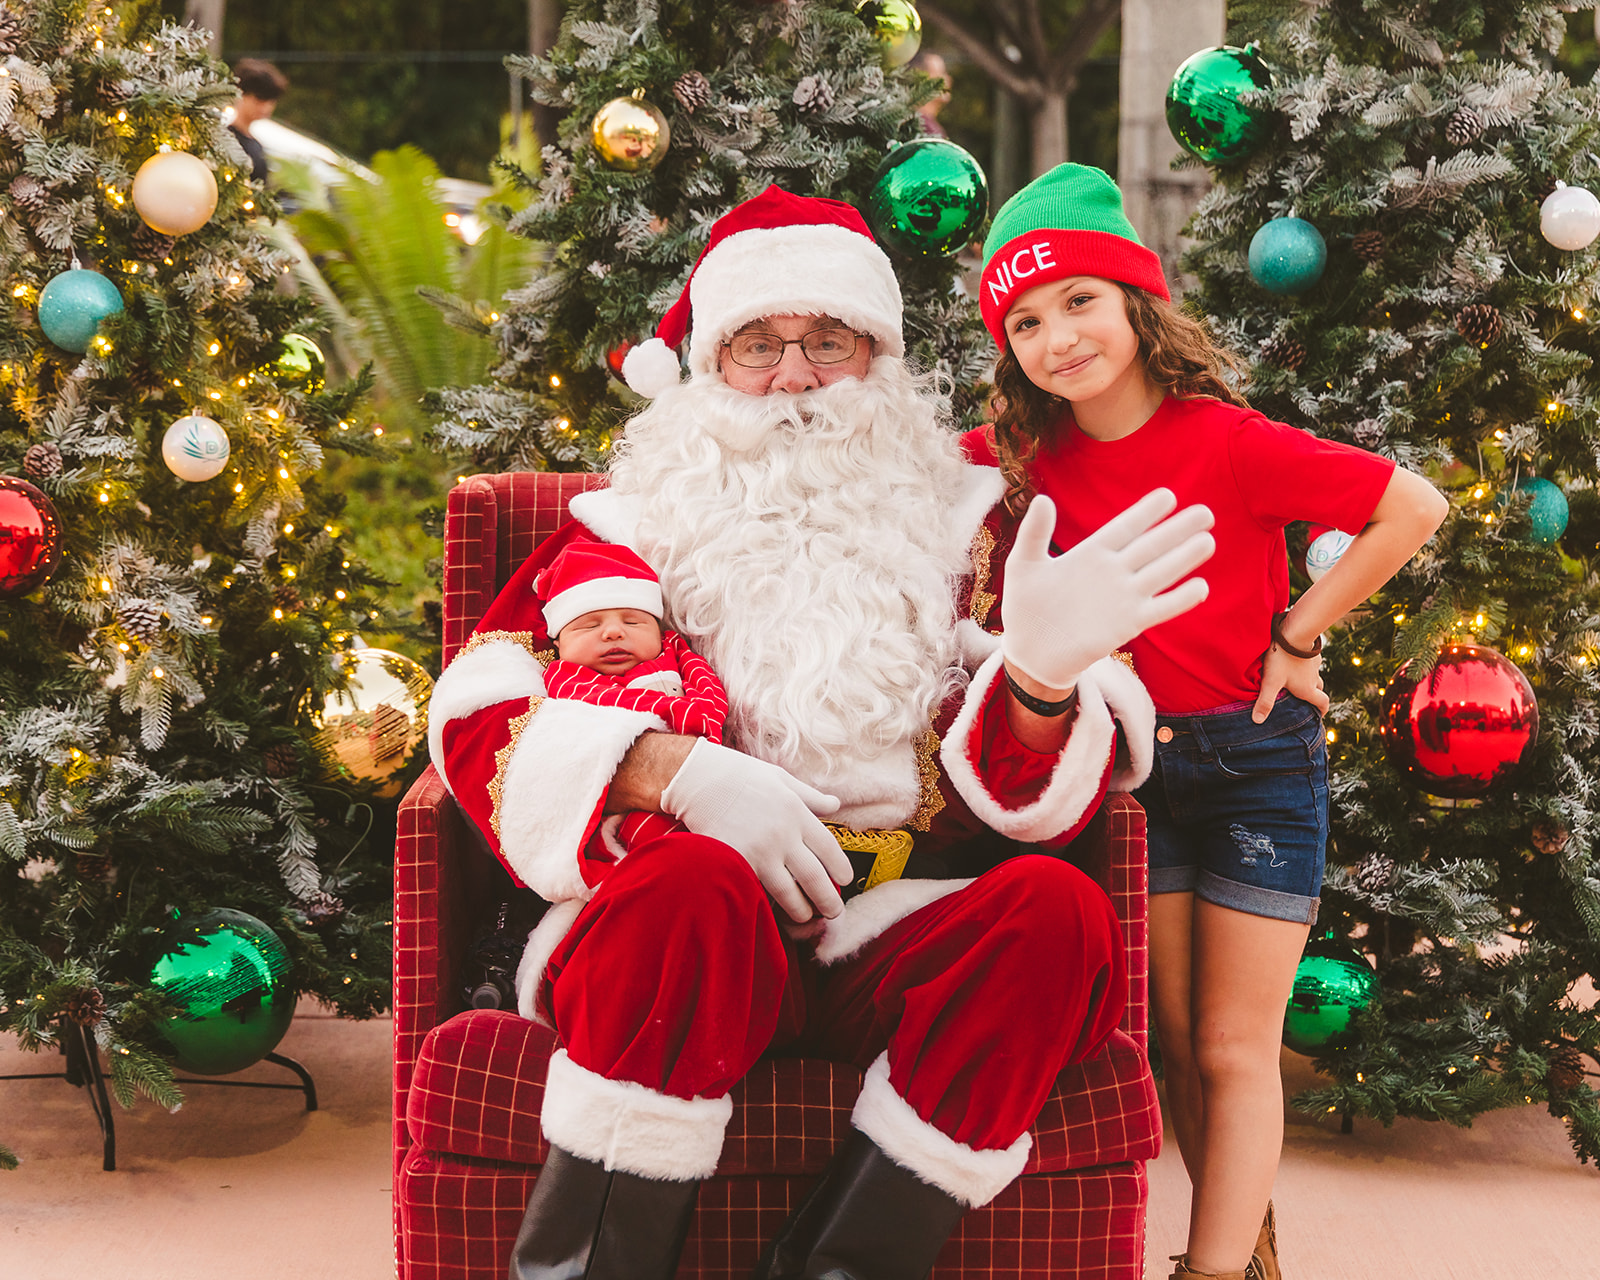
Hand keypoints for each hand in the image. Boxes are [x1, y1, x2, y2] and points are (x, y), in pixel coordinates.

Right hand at [659, 739, 851, 922]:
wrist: (698, 778)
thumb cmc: (739, 775)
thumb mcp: (780, 778)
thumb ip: (810, 796)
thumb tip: (835, 804)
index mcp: (797, 812)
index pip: (829, 848)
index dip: (841, 868)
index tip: (844, 880)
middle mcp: (783, 835)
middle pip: (814, 877)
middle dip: (828, 900)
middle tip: (834, 911)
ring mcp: (760, 852)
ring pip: (788, 893)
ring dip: (801, 910)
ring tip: (806, 916)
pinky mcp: (737, 863)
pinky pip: (758, 890)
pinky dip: (768, 903)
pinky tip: (774, 911)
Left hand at [1001, 491, 1215, 688]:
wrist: (1030, 653)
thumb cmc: (1025, 608)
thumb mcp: (1024, 565)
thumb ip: (1034, 533)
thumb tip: (1042, 499)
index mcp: (1091, 554)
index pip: (1125, 528)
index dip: (1146, 513)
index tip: (1169, 496)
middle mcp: (1113, 572)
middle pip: (1152, 546)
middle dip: (1178, 530)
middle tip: (1206, 513)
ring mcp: (1123, 597)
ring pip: (1161, 573)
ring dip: (1184, 558)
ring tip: (1208, 540)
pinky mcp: (1127, 624)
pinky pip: (1159, 609)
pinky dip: (1179, 600)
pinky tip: (1201, 587)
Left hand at [1254, 643, 1328, 722]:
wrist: (1294, 632)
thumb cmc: (1282, 659)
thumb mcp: (1272, 681)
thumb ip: (1265, 701)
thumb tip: (1258, 721)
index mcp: (1308, 689)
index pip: (1323, 703)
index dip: (1322, 710)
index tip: (1318, 714)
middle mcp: (1314, 677)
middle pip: (1319, 689)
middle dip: (1314, 695)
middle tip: (1304, 698)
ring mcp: (1314, 663)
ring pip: (1315, 674)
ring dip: (1309, 678)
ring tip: (1297, 679)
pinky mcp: (1311, 650)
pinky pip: (1310, 660)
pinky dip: (1305, 663)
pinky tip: (1295, 659)